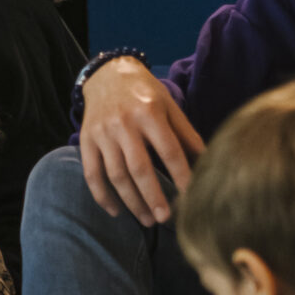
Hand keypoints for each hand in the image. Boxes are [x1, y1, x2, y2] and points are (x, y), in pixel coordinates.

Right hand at [79, 59, 203, 225]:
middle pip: (139, 168)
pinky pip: (92, 174)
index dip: (181, 176)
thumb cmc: (144, 92)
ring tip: (147, 220)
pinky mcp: (86, 140)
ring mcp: (102, 133)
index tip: (190, 198)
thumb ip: (186, 134)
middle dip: (153, 197)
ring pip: (116, 175)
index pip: (168, 151)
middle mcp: (123, 123)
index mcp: (149, 113)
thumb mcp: (169, 105)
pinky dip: (102, 196)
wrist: (107, 74)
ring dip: (131, 202)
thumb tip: (208, 161)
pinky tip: (116, 211)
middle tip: (165, 219)